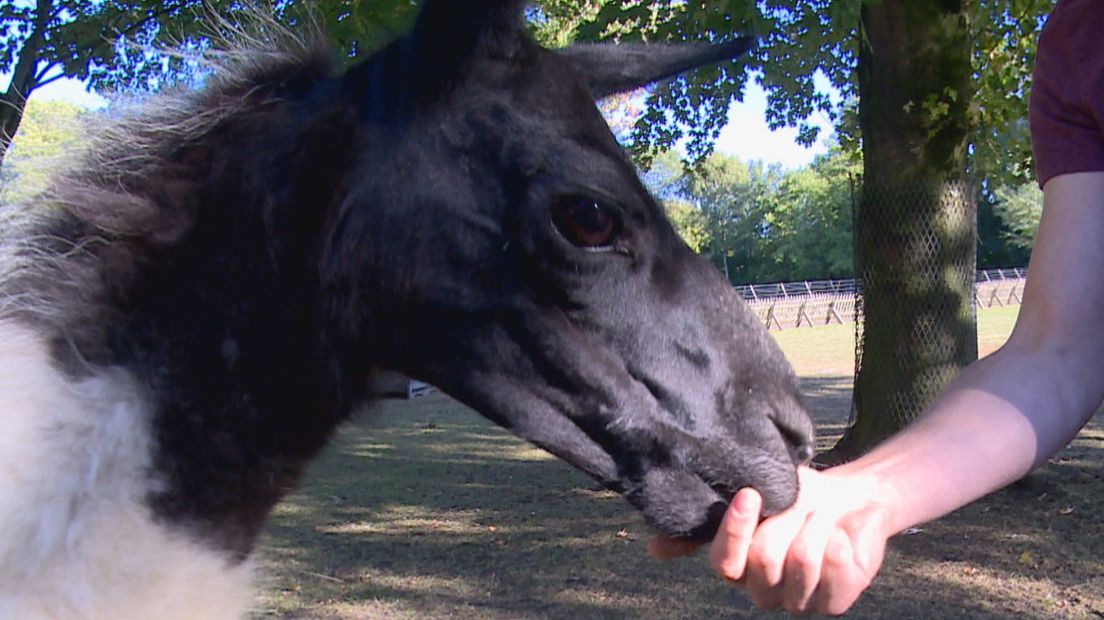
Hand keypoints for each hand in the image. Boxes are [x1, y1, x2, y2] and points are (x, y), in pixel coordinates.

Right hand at [648, 466, 893, 615]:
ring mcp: (800, 601)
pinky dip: (839, 539)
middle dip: (786, 518)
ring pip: (800, 561)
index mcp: (738, 570)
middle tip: (800, 501)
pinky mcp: (835, 602)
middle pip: (765, 557)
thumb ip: (708, 523)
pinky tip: (842, 530)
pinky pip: (834, 570)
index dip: (736, 530)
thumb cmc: (794, 499)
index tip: (751, 493)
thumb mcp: (752, 500)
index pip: (724, 563)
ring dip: (815, 524)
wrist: (850, 499)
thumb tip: (652, 547)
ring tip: (822, 513)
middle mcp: (764, 592)